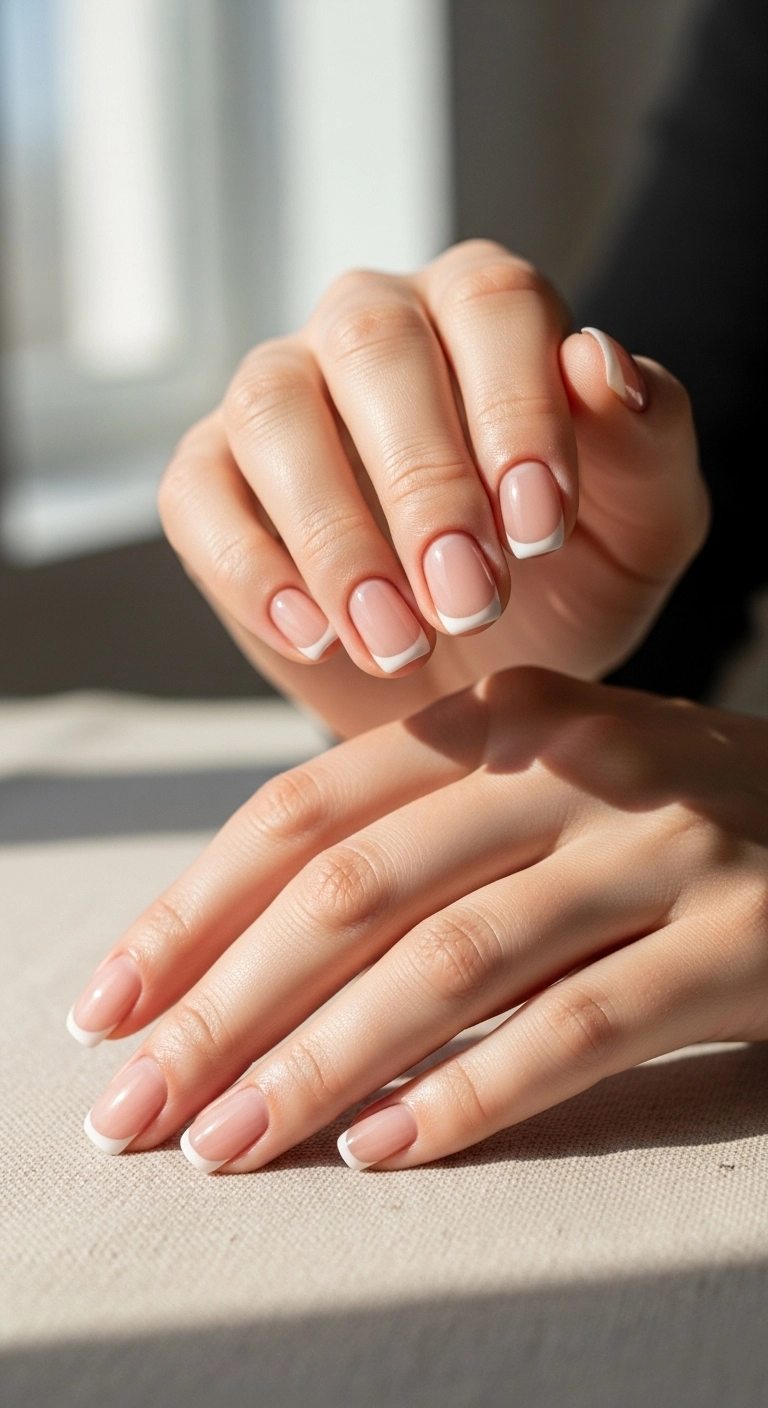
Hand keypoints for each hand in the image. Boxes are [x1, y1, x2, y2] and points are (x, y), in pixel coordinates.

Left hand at [69, 669, 767, 1170]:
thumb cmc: (666, 816)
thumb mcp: (541, 786)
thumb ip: (418, 834)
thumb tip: (241, 953)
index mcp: (500, 716)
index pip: (305, 811)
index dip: (194, 911)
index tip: (112, 1004)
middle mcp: (570, 765)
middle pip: (353, 892)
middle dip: (225, 1009)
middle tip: (140, 1108)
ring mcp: (658, 847)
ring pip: (448, 965)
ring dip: (321, 1066)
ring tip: (231, 1143)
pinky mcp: (734, 942)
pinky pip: (574, 1031)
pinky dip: (467, 1095)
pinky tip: (386, 1149)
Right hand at [158, 240, 707, 736]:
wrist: (483, 668)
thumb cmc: (568, 577)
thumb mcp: (643, 524)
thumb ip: (646, 440)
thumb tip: (598, 363)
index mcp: (485, 309)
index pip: (492, 302)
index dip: (514, 407)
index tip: (539, 529)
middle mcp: (372, 325)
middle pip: (373, 345)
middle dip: (424, 484)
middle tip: (470, 604)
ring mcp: (281, 392)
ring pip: (273, 412)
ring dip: (334, 535)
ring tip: (393, 640)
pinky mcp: (211, 475)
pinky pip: (199, 495)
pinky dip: (249, 568)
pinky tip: (315, 637)